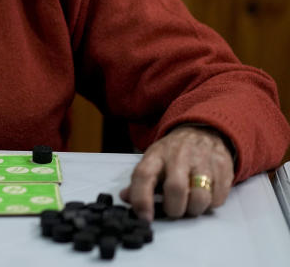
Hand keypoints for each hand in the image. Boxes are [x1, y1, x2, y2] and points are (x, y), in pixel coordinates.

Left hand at [119, 125, 233, 220]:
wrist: (203, 132)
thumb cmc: (173, 154)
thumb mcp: (153, 161)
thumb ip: (139, 182)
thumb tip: (125, 198)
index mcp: (156, 155)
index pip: (144, 175)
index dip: (141, 198)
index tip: (144, 217)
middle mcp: (179, 156)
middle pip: (176, 189)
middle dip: (174, 209)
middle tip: (173, 210)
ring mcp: (203, 161)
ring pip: (200, 197)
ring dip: (194, 209)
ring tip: (190, 204)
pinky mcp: (223, 168)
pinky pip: (218, 198)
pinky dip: (211, 204)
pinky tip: (205, 196)